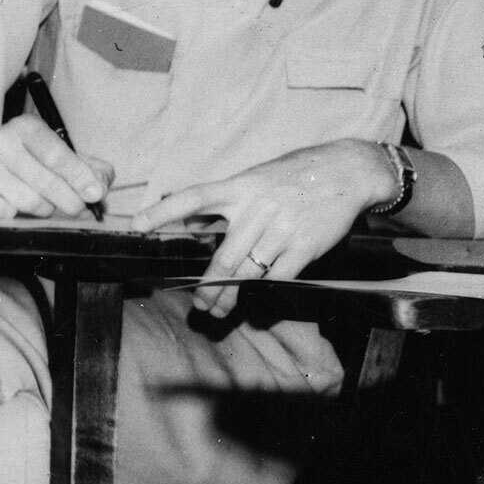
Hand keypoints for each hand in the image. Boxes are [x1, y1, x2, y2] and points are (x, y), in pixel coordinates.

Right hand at [0, 115, 111, 220]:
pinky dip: (16, 217)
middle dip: (70, 201)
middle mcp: (0, 142)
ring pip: (32, 203)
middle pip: (48, 183)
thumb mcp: (56, 153)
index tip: (96, 194)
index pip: (58, 155)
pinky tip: (11, 205)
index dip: (80, 177)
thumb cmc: (24, 161)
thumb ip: (88, 166)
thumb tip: (101, 186)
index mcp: (25, 127)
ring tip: (39, 201)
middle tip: (76, 207)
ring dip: (45, 210)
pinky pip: (8, 216)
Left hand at [138, 140, 397, 318]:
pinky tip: (258, 305)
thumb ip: (230, 199)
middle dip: (208, 288)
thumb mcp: (259, 176)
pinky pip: (278, 278)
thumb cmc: (298, 174)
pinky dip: (265, 294)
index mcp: (241, 187)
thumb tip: (195, 221)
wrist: (346, 172)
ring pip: (247, 274)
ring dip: (230, 298)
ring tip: (219, 311)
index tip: (137, 224)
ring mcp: (280, 229)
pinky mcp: (304, 246)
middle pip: (223, 258)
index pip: (194, 197)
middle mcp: (256, 209)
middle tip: (200, 306)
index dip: (163, 210)